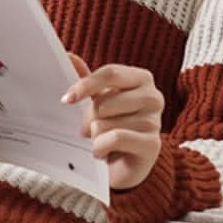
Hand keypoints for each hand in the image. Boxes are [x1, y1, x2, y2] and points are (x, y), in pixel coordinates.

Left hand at [62, 50, 163, 191]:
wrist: (124, 166)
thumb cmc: (111, 128)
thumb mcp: (97, 100)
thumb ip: (86, 79)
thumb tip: (68, 56)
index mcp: (141, 78)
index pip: (110, 73)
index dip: (85, 85)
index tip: (67, 99)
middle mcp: (153, 97)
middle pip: (105, 101)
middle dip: (90, 118)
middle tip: (91, 129)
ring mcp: (155, 121)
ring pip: (106, 123)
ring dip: (95, 136)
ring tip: (102, 141)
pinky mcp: (152, 144)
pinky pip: (114, 139)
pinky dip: (100, 148)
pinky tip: (102, 152)